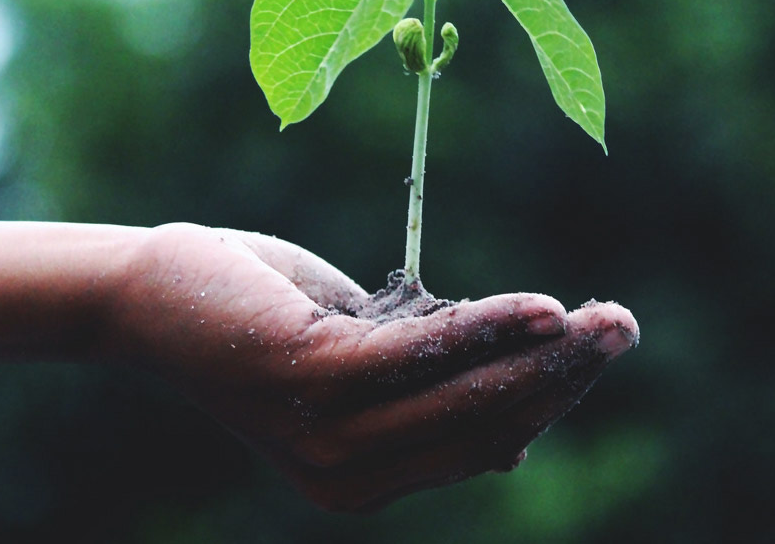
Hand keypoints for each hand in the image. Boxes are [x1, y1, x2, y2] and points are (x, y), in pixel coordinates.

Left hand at [103, 223, 638, 511]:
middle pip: (487, 422)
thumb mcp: (358, 359)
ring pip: (467, 394)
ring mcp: (330, 435)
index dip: (551, 396)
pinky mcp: (314, 380)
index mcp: (366, 480)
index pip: (484, 441)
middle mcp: (350, 476)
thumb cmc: (259, 316)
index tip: (601, 346)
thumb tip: (517, 436)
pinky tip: (542, 307)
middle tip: (625, 325)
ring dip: (545, 352)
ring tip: (602, 316)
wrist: (149, 295)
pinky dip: (491, 329)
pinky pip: (426, 356)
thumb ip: (428, 390)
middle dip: (566, 375)